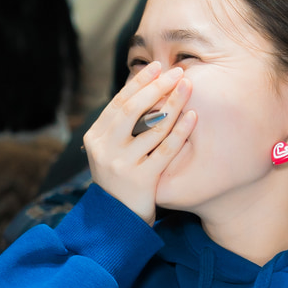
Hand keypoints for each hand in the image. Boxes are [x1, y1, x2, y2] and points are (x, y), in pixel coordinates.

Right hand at [83, 61, 195, 224]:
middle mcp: (104, 149)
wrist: (119, 221)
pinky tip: (192, 116)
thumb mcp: (111, 151)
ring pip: (151, 127)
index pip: (119, 102)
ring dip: (173, 103)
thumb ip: (121, 126)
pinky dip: (180, 131)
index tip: (157, 66)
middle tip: (177, 71)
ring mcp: (121, 165)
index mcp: (95, 137)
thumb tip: (144, 89)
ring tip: (188, 86)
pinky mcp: (141, 180)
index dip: (139, 82)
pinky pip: (165, 150)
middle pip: (132, 109)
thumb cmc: (121, 179)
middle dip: (157, 86)